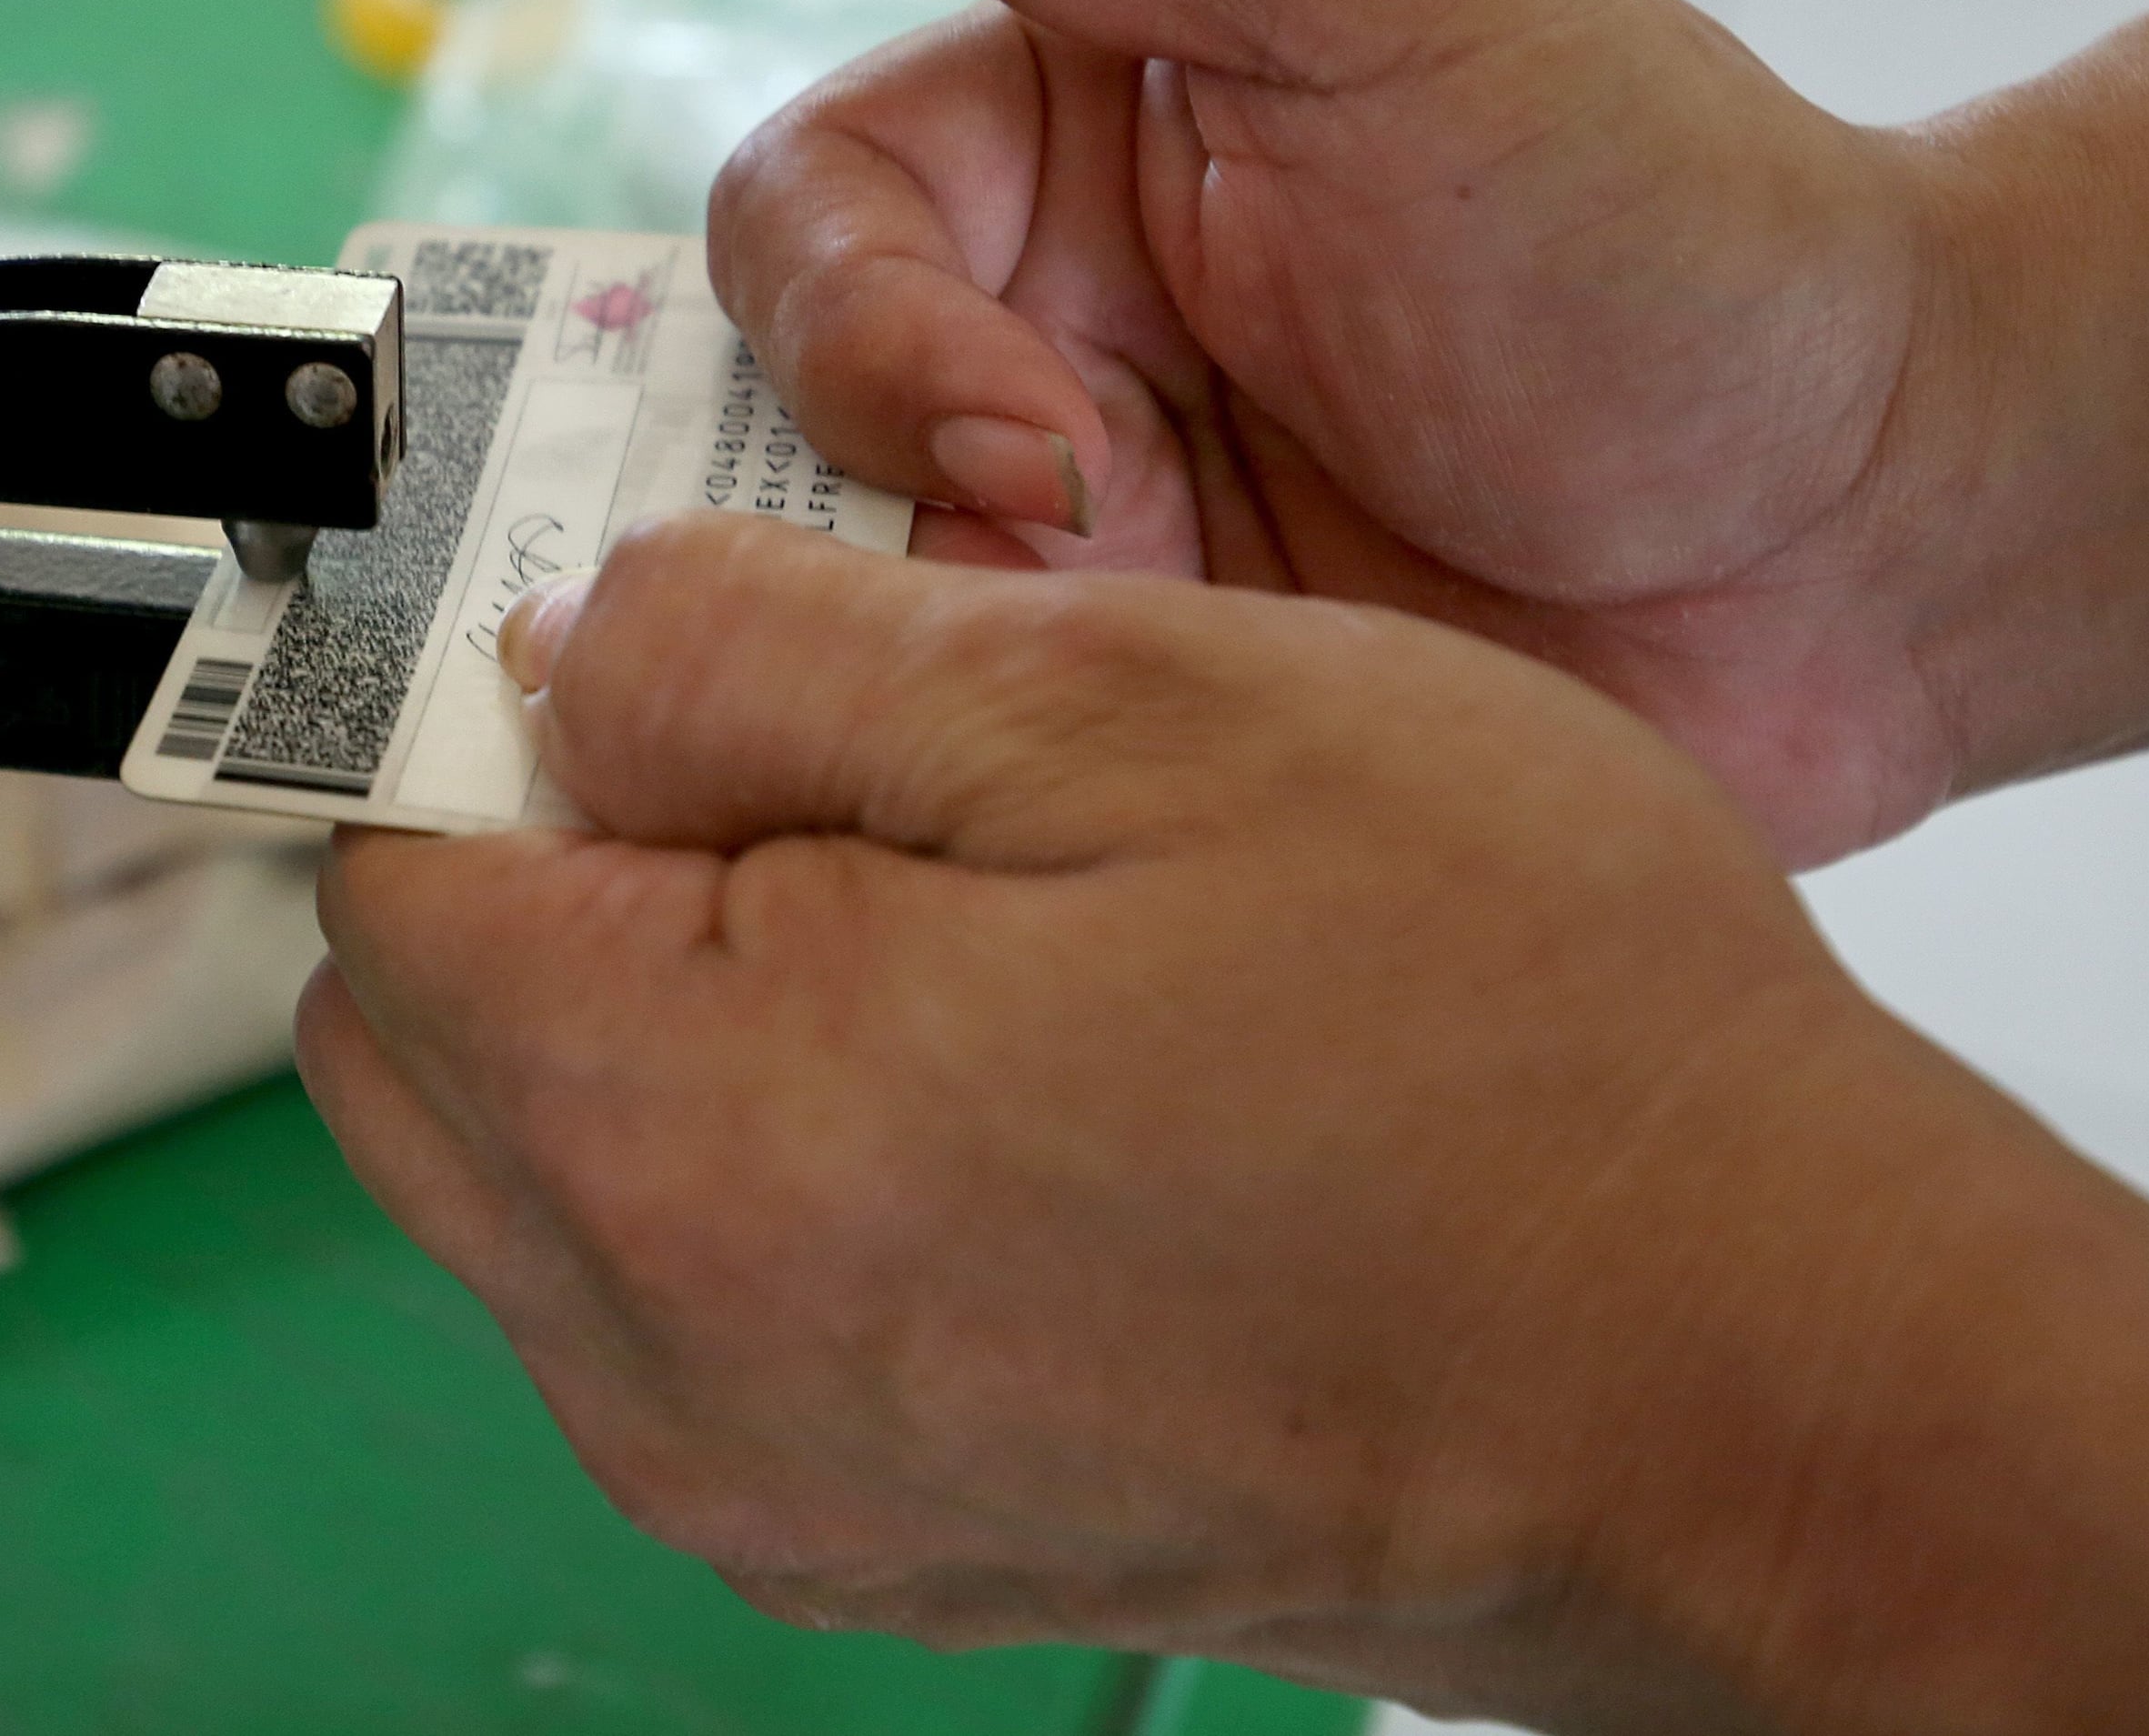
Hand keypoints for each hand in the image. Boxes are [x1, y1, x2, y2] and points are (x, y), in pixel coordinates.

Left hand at [305, 517, 2148, 1722]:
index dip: (480, 698)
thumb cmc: (1517, 1043)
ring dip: (653, 999)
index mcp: (697, 1132)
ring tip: (937, 896)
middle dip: (541, 850)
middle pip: (423, 1034)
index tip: (619, 617)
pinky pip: (683, 1297)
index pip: (385, 868)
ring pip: (540, 1169)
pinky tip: (985, 1059)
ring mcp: (762, 1479)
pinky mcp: (863, 1532)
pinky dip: (755, 1152)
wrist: (1763, 1386)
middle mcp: (677, 1358)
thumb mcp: (1137, 697)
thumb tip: (565, 638)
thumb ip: (768, 649)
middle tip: (794, 736)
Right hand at [697, 0, 1981, 863]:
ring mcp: (1088, 516)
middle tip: (1098, 547)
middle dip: (900, 498)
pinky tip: (1192, 739)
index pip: (795, 207)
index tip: (1032, 426)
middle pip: (774, 414)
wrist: (1881, 529)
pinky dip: (1044, 751)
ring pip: (853, 588)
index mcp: (1059, 110)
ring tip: (1169, 660)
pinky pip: (982, 734)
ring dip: (970, 631)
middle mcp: (1038, 311)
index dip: (859, 325)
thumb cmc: (1658, 216)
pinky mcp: (1148, 692)